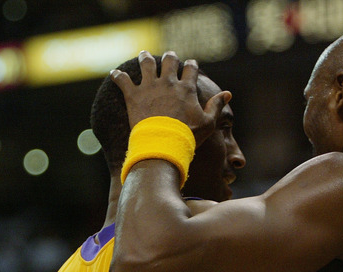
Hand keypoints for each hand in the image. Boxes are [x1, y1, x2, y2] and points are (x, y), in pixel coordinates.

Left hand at [110, 50, 231, 145]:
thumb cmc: (188, 136)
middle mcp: (168, 83)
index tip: (190, 64)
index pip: (190, 69)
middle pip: (168, 61)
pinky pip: (122, 80)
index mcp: (186, 88)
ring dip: (145, 58)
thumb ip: (217, 106)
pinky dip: (118, 76)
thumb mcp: (208, 122)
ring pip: (146, 64)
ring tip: (144, 55)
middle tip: (169, 56)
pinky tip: (115, 74)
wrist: (163, 144)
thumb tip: (228, 93)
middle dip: (169, 57)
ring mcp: (149, 87)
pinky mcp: (133, 95)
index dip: (191, 65)